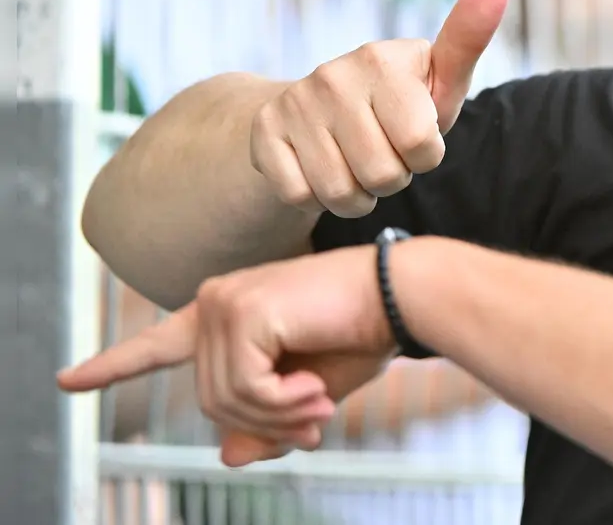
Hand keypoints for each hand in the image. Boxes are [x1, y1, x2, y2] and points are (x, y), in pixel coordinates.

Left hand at [58, 248, 395, 466]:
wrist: (403, 297)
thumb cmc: (364, 335)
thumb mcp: (309, 395)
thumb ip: (266, 421)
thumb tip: (227, 458)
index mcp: (227, 315)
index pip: (158, 345)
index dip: (112, 367)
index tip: (67, 382)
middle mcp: (215, 301)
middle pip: (208, 399)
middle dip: (264, 423)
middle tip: (316, 428)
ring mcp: (224, 303)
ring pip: (223, 400)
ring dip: (278, 418)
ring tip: (321, 408)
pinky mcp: (242, 313)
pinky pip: (242, 390)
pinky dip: (281, 404)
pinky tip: (315, 392)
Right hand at [252, 0, 509, 217]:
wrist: (321, 110)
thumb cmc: (402, 101)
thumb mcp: (440, 79)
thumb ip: (467, 39)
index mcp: (382, 58)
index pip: (421, 146)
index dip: (424, 157)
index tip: (416, 136)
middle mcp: (332, 74)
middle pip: (382, 175)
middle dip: (392, 178)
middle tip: (384, 154)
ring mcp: (295, 102)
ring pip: (339, 192)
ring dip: (356, 195)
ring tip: (357, 166)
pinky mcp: (263, 131)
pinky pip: (299, 195)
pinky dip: (316, 198)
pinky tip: (322, 169)